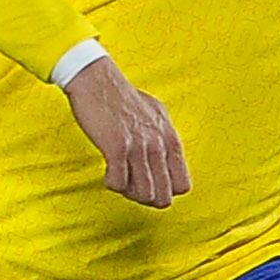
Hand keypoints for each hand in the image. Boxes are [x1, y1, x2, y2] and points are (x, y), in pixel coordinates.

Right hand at [64, 56, 189, 207]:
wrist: (97, 80)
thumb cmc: (122, 96)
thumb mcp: (155, 114)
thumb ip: (164, 138)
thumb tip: (167, 157)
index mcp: (170, 139)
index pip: (182, 186)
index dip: (165, 190)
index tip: (150, 184)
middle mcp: (158, 145)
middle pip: (163, 197)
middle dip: (146, 199)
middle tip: (132, 187)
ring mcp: (139, 147)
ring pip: (143, 195)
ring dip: (128, 193)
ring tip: (119, 179)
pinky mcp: (117, 147)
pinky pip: (118, 183)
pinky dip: (111, 183)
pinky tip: (107, 171)